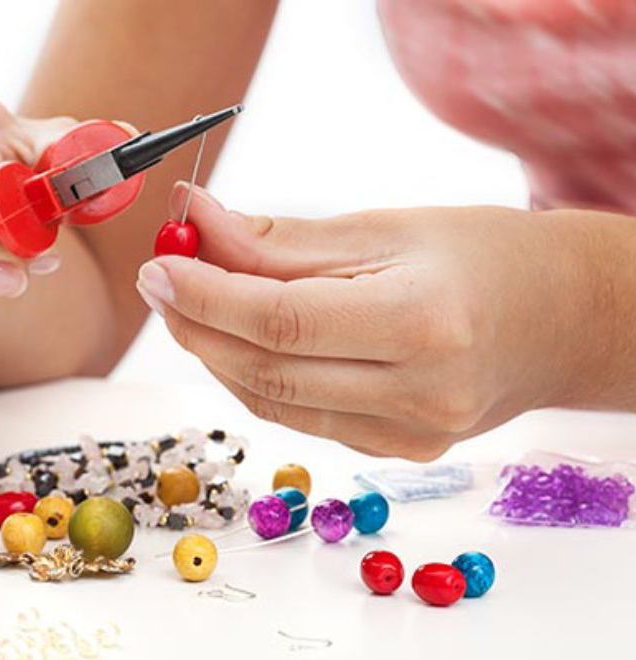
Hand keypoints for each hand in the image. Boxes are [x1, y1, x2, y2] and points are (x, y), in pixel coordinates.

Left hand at [137, 184, 609, 459]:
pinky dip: (259, 380)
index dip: (206, 296)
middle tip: (161, 284)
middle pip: (268, 372)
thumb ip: (283, 239)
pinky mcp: (399, 452)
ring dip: (219, 356)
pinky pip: (304, 419)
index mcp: (423, 324)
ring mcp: (410, 436)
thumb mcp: (384, 227)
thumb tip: (197, 223)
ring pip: (275, 403)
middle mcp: (418, 395)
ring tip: (191, 307)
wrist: (559, 319)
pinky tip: (242, 343)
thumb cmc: (481, 256)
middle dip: (199, 327)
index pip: (281, 321)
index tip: (158, 267)